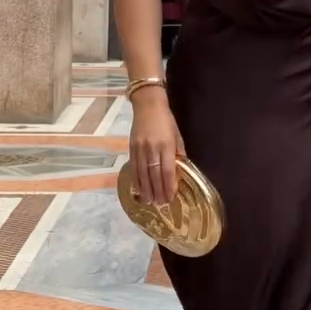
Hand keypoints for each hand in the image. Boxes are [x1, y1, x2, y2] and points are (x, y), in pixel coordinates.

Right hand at [129, 87, 185, 205]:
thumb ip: (178, 153)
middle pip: (154, 175)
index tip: (170, 197)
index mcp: (166, 146)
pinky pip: (134, 168)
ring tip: (149, 201)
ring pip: (143, 174)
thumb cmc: (166, 120)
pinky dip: (136, 180)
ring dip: (146, 189)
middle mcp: (152, 149)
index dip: (168, 185)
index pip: (167, 170)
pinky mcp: (131, 148)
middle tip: (160, 204)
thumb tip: (178, 170)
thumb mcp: (177, 135)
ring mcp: (140, 149)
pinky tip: (138, 189)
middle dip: (158, 191)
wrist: (147, 106)